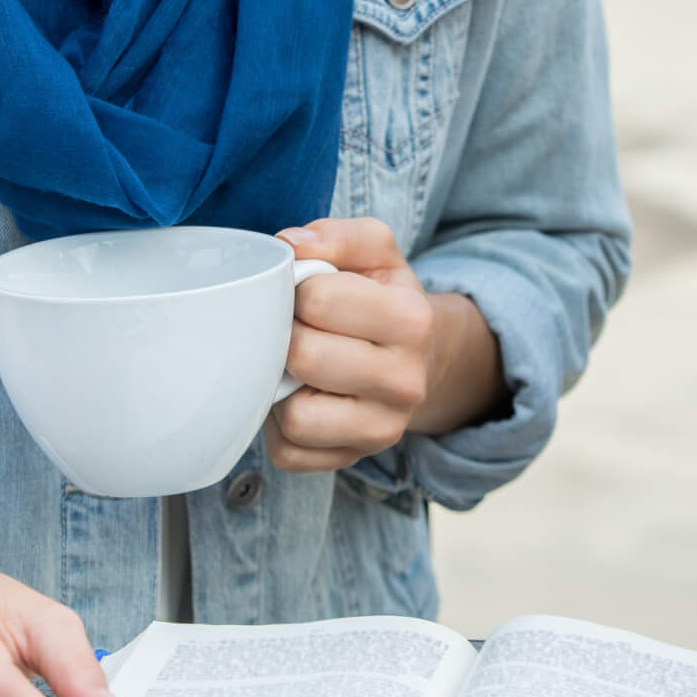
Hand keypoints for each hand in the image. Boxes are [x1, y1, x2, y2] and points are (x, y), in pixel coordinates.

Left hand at [269, 217, 506, 470]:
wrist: (417, 358)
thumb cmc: (381, 299)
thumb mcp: (375, 253)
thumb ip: (336, 236)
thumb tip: (288, 245)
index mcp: (412, 320)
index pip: (320, 299)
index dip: (298, 289)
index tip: (306, 293)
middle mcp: (406, 381)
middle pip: (304, 356)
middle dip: (287, 335)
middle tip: (296, 328)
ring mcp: (382, 429)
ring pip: (295, 416)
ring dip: (280, 386)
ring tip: (294, 366)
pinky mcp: (352, 460)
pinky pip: (288, 454)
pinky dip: (278, 427)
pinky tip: (297, 398)